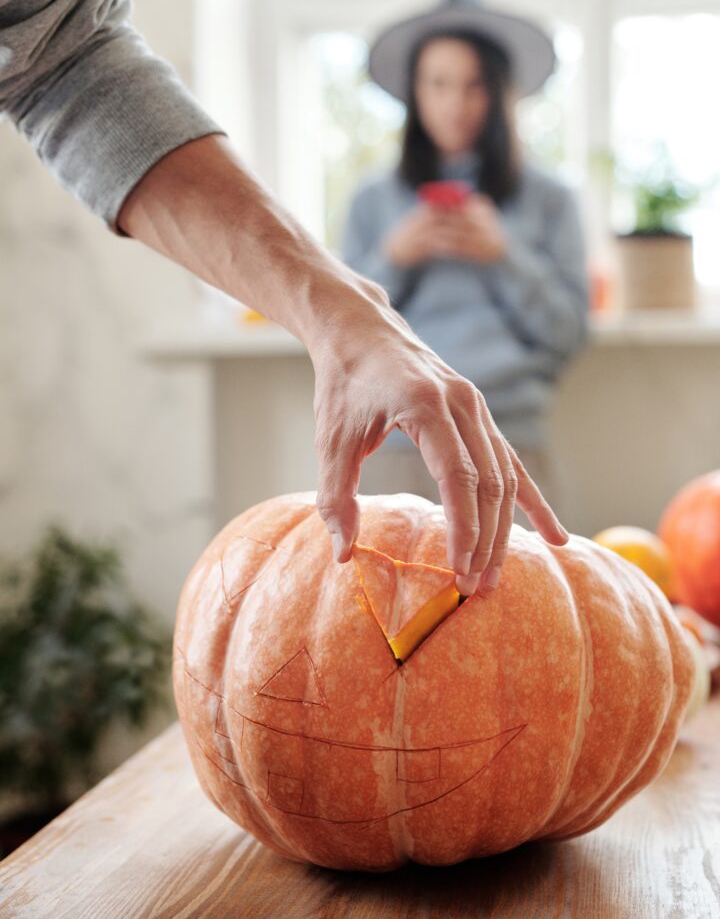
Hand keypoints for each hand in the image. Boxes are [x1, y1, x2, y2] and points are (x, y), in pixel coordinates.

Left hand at [118, 136, 566, 598]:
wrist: (361, 330)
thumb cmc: (343, 385)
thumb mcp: (330, 440)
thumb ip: (336, 496)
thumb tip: (343, 553)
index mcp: (426, 405)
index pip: (458, 477)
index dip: (463, 527)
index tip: (459, 570)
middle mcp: (462, 403)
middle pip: (488, 483)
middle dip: (484, 539)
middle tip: (473, 588)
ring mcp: (477, 408)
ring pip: (504, 477)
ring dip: (503, 530)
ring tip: (492, 577)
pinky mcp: (480, 415)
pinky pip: (513, 464)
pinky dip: (533, 502)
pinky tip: (556, 537)